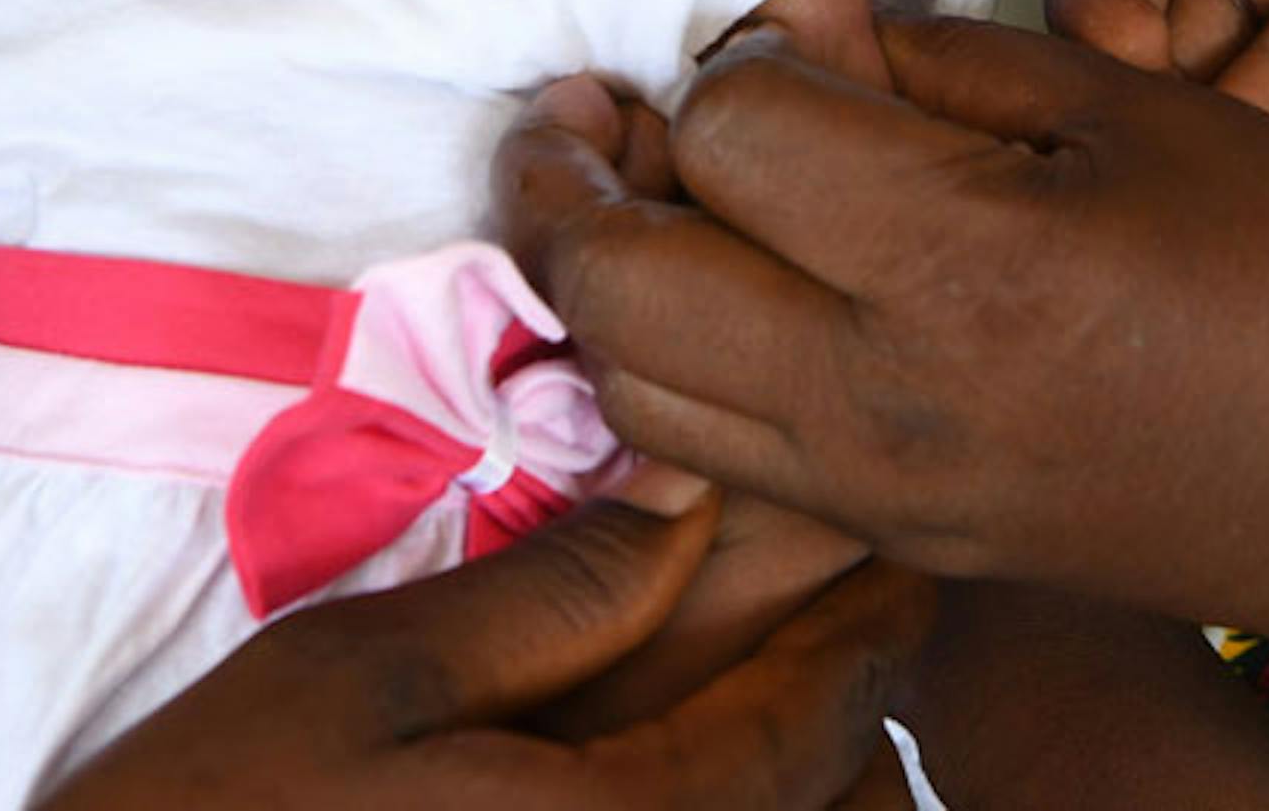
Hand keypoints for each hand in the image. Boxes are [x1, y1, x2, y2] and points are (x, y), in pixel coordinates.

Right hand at [40, 490, 932, 807]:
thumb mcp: (369, 678)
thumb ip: (555, 593)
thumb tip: (694, 489)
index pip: (827, 719)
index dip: (879, 622)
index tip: (900, 549)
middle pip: (845, 804)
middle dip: (856, 708)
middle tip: (853, 607)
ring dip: (815, 778)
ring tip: (787, 691)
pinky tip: (691, 770)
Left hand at [498, 21, 1268, 693]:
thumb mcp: (1128, 106)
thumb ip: (933, 55)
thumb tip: (794, 5)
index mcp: (961, 261)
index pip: (727, 129)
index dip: (736, 56)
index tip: (780, 36)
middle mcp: (884, 396)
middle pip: (615, 278)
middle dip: (580, 172)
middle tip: (600, 106)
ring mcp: (874, 489)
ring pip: (628, 381)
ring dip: (607, 276)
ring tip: (648, 196)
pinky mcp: (886, 539)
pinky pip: (704, 456)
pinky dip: (670, 367)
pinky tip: (723, 299)